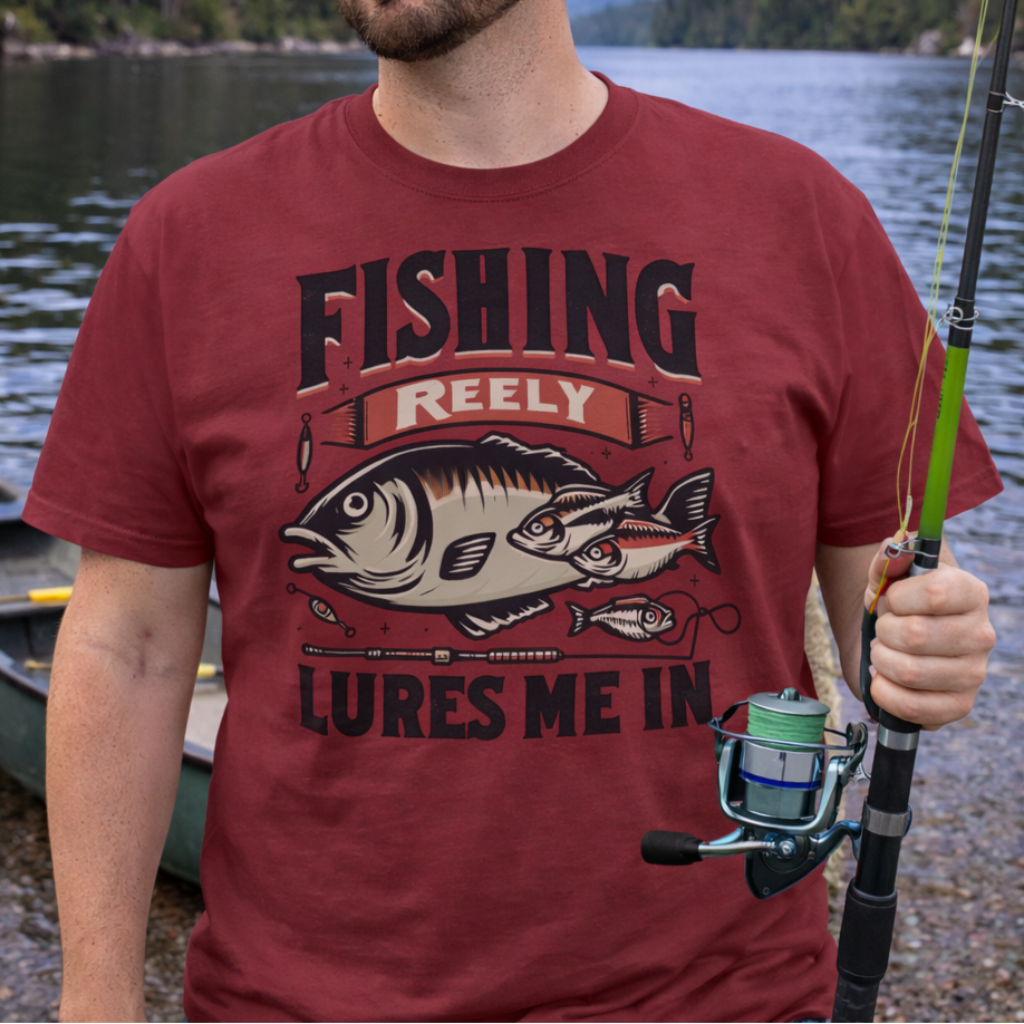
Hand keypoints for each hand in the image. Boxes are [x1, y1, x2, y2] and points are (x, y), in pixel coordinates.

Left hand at [864, 539, 995, 727]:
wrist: (899, 645)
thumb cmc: (898, 607)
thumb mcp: (887, 578)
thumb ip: (888, 560)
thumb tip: (893, 546)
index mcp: (971, 593)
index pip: (934, 593)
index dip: (897, 598)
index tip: (890, 600)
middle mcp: (982, 634)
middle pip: (915, 635)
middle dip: (883, 631)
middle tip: (883, 630)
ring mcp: (974, 673)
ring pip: (909, 671)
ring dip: (880, 661)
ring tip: (882, 653)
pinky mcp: (960, 706)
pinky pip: (912, 707)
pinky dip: (884, 693)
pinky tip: (884, 679)